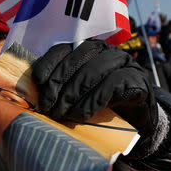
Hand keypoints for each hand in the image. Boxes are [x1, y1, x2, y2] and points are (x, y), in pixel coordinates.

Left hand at [31, 40, 157, 156]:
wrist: (136, 122)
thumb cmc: (100, 105)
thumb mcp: (76, 94)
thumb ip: (59, 87)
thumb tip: (32, 91)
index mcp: (88, 50)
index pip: (64, 49)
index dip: (49, 62)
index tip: (37, 80)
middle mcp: (106, 51)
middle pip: (77, 59)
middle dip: (57, 82)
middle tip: (47, 105)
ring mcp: (124, 63)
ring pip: (92, 71)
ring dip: (72, 94)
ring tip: (60, 113)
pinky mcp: (138, 79)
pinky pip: (111, 85)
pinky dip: (92, 101)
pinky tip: (81, 115)